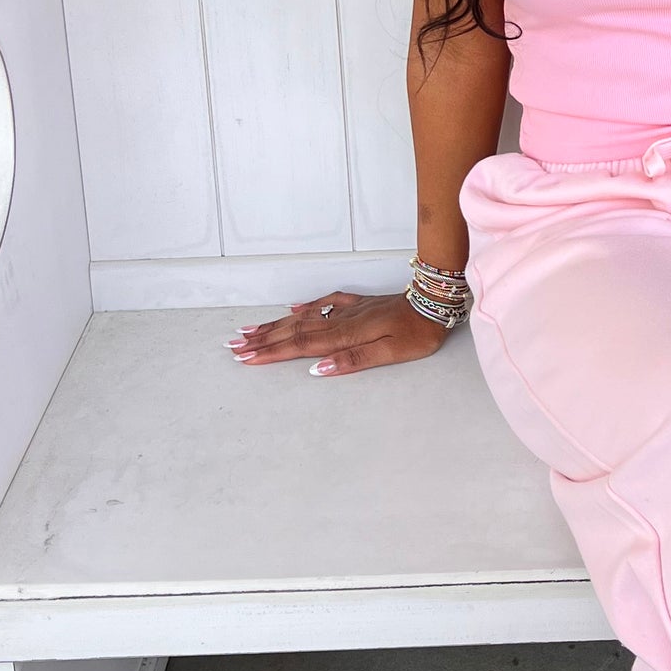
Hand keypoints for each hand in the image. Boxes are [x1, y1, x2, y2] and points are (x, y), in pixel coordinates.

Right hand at [228, 289, 450, 376]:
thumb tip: (317, 369)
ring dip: (276, 325)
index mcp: (346, 336)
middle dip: (263, 339)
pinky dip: (305, 308)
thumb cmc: (417, 333)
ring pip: (304, 318)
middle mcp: (341, 321)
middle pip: (295, 331)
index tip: (246, 358)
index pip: (301, 346)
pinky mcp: (359, 303)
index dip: (272, 352)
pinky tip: (292, 310)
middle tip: (233, 345)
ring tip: (250, 330)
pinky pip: (325, 303)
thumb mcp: (390, 353)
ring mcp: (348, 309)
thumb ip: (353, 361)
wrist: (436, 301)